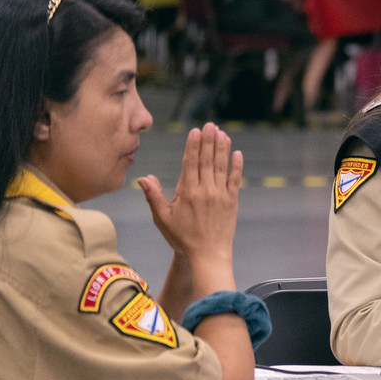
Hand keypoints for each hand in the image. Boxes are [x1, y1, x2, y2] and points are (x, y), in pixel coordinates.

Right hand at [139, 124, 242, 276]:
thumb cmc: (182, 237)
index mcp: (187, 193)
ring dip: (222, 148)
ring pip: (221, 167)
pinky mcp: (232, 202)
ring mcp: (220, 196)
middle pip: (206, 161)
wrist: (208, 255)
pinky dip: (237, 166)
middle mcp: (205, 191)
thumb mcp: (162, 218)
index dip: (193, 146)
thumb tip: (143, 177)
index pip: (190, 163)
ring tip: (222, 133)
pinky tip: (237, 153)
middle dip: (208, 141)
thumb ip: (153, 195)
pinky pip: (235, 180)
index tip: (195, 131)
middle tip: (210, 125)